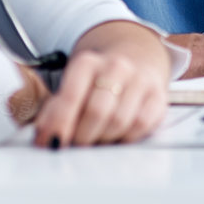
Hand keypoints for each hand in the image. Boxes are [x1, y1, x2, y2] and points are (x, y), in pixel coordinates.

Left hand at [30, 21, 172, 147]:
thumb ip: (53, 112)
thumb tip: (44, 139)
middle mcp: (116, 66)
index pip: (71, 96)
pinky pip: (141, 125)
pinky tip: (118, 134)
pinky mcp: (159, 96)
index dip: (59, 124)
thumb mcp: (69, 88)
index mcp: (88, 62)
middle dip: (83, 136)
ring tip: (97, 138)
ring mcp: (140, 80)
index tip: (51, 143)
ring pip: (120, 122)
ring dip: (104, 139)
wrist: (134, 59)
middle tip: (76, 144)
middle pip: (97, 112)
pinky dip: (126, 137)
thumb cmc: (95, 83)